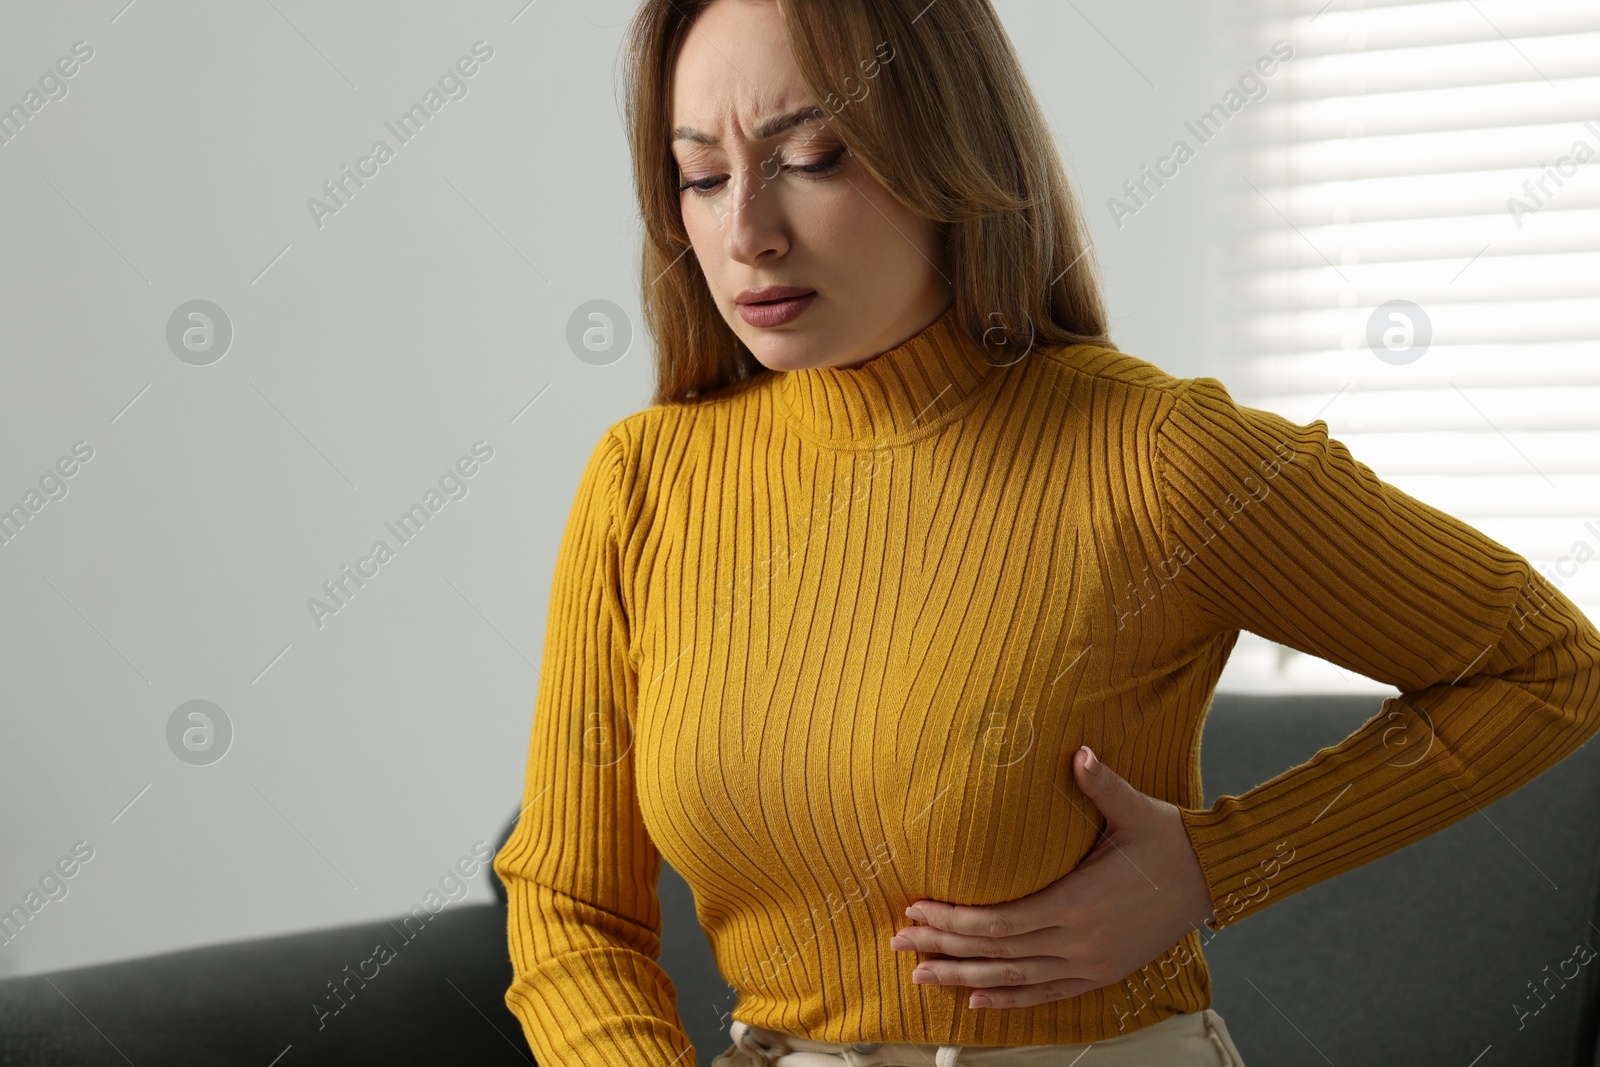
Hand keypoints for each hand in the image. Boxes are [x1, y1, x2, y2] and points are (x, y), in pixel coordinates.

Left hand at [888, 745, 1216, 1008]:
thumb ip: (1100, 782)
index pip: (999, 922)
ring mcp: (1091, 964)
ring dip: (965, 979)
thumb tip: (1078, 750)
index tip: (917, 910)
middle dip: (944, 950)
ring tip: (922, 977)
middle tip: (899, 944)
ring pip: (1015, 979)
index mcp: (1078, 903)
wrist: (1211, 879)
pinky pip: (1047, 994)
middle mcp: (1080, 942)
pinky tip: (977, 1000)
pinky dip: (1010, 999)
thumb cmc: (1168, 839)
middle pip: (997, 953)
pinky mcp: (1101, 974)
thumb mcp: (1134, 808)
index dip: (954, 921)